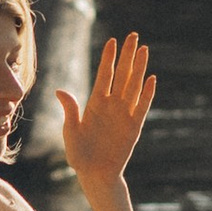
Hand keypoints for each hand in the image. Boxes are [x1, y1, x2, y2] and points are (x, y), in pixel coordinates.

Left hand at [60, 34, 155, 188]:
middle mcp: (112, 105)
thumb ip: (70, 111)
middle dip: (128, 55)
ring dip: (139, 68)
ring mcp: (124, 114)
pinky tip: (152, 78)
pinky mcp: (134, 126)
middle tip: (134, 35)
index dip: (109, 58)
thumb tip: (60, 91)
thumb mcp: (71, 132)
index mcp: (95, 103)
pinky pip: (143, 106)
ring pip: (134, 85)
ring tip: (145, 50)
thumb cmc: (80, 155)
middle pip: (122, 74)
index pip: (105, 75)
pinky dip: (148, 93)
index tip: (113, 40)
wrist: (95, 175)